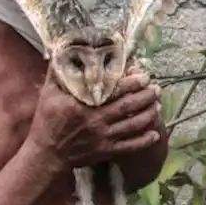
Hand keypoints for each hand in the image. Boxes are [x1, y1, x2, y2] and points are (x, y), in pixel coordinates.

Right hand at [26, 68, 162, 170]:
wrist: (47, 154)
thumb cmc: (47, 121)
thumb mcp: (49, 94)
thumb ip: (58, 72)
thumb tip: (64, 50)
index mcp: (83, 104)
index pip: (112, 91)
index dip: (131, 83)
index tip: (144, 77)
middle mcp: (95, 121)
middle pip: (128, 107)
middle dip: (146, 97)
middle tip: (157, 89)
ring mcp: (102, 138)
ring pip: (132, 125)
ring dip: (149, 115)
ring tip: (158, 106)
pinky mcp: (105, 152)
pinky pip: (130, 147)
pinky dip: (144, 141)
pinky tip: (155, 134)